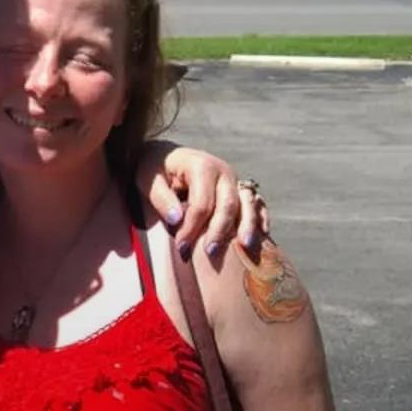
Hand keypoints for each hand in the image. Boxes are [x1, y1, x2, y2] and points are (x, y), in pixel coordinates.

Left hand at [136, 142, 268, 259]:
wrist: (164, 157)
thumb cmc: (154, 170)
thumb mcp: (148, 180)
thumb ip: (161, 198)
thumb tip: (177, 219)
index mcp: (202, 166)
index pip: (201, 203)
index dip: (192, 227)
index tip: (181, 246)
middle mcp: (223, 172)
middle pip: (228, 205)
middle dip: (219, 231)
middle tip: (209, 253)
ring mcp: (234, 180)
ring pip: (247, 204)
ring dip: (247, 226)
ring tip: (245, 247)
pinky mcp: (239, 189)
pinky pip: (256, 203)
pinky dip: (260, 217)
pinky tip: (263, 234)